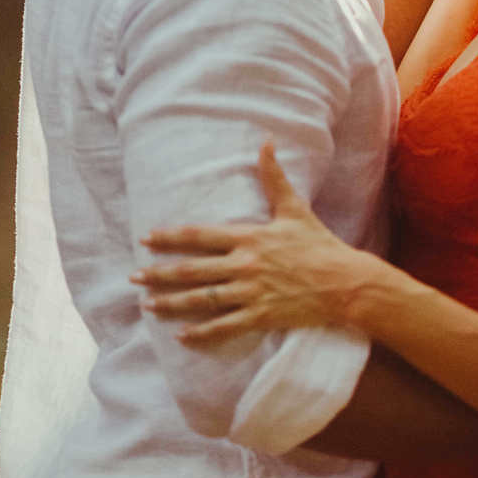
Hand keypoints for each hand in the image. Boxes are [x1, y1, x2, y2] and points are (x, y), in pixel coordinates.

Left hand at [132, 145, 386, 343]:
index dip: (171, 238)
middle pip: (193, 270)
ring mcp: (251, 293)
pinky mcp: (261, 316)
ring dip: (172, 303)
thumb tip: (266, 142)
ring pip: (202, 300)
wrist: (343, 282)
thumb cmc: (318, 244)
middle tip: (134, 277)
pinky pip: (224, 326)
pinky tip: (181, 336)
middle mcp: (244, 266)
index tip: (147, 239)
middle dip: (160, 273)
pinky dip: (201, 333)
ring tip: (147, 305)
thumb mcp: (294, 209)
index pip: (200, 236)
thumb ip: (274, 177)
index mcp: (249, 238)